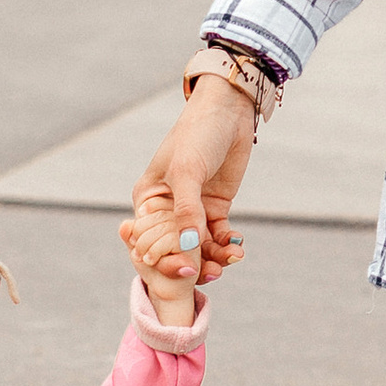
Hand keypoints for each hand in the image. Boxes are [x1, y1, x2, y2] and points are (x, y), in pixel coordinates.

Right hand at [124, 77, 257, 288]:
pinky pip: (218, 234)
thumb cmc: (197, 135)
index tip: (185, 271)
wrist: (228, 112)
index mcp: (149, 199)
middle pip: (177, 246)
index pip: (151, 239)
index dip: (166, 258)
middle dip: (194, 262)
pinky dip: (227, 242)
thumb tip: (187, 246)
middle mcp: (168, 208)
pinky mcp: (215, 206)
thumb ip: (187, 210)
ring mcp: (192, 209)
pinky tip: (237, 245)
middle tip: (214, 273)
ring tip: (232, 258)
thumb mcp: (187, 172)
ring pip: (200, 244)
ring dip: (215, 255)